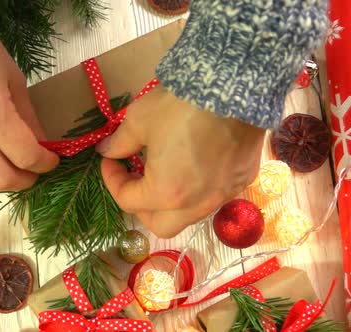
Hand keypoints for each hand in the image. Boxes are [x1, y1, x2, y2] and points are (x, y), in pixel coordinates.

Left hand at [97, 86, 264, 237]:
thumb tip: (107, 151)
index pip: (128, 201)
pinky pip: (215, 196)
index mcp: (165, 194)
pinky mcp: (243, 180)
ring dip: (171, 202)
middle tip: (136, 180)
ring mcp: (223, 195)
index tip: (110, 161)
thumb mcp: (139, 120)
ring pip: (190, 215)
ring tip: (165, 173)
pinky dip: (198, 190)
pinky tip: (195, 165)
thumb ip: (120, 142)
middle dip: (142, 207)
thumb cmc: (180, 106)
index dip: (112, 180)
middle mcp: (196, 204)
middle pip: (160, 225)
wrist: (234, 87)